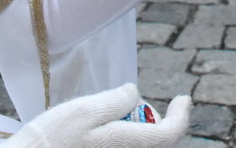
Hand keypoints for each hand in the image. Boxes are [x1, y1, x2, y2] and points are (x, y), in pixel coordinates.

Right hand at [6, 83, 190, 146]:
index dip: (182, 115)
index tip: (184, 98)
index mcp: (127, 145)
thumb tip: (135, 93)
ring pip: (142, 146)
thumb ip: (115, 100)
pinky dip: (125, 140)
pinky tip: (102, 135)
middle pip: (157, 141)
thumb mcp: (84, 109)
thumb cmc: (52, 139)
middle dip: (154, 121)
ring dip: (138, 131)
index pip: (170, 134)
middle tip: (130, 106)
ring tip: (112, 121)